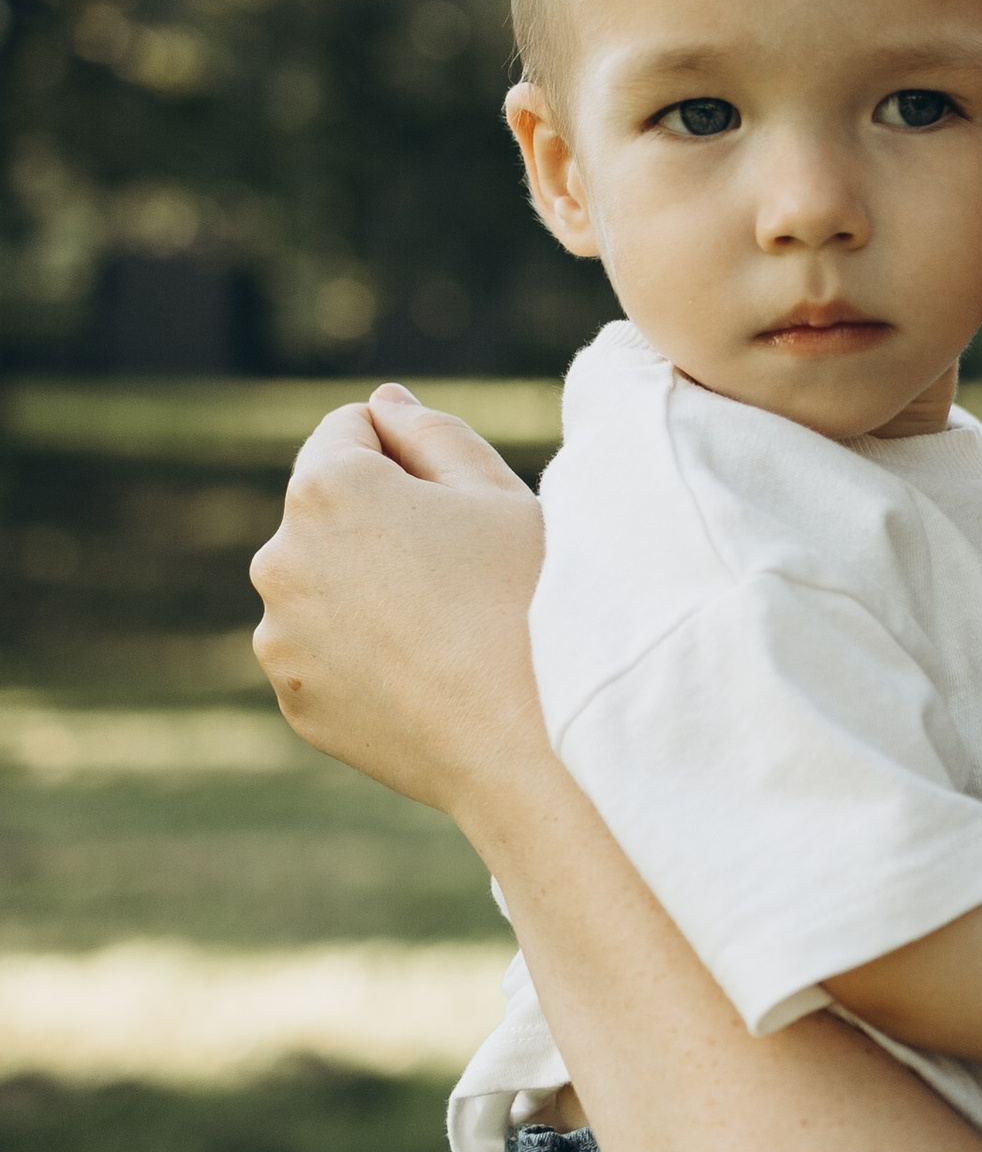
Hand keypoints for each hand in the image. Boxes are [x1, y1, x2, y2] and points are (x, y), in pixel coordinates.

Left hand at [251, 386, 545, 820]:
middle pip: (329, 510)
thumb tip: (382, 405)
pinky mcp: (294, 700)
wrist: (533, 745)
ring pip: (324, 584)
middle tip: (463, 574)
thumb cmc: (531, 603)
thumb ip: (432, 434)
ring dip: (366, 590)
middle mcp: (279, 558)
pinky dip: (363, 655)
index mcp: (326, 489)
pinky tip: (426, 678)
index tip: (463, 508)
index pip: (351, 429)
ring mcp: (279, 637)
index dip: (415, 456)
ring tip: (447, 632)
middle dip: (380, 524)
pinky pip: (325, 652)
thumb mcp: (498, 495)